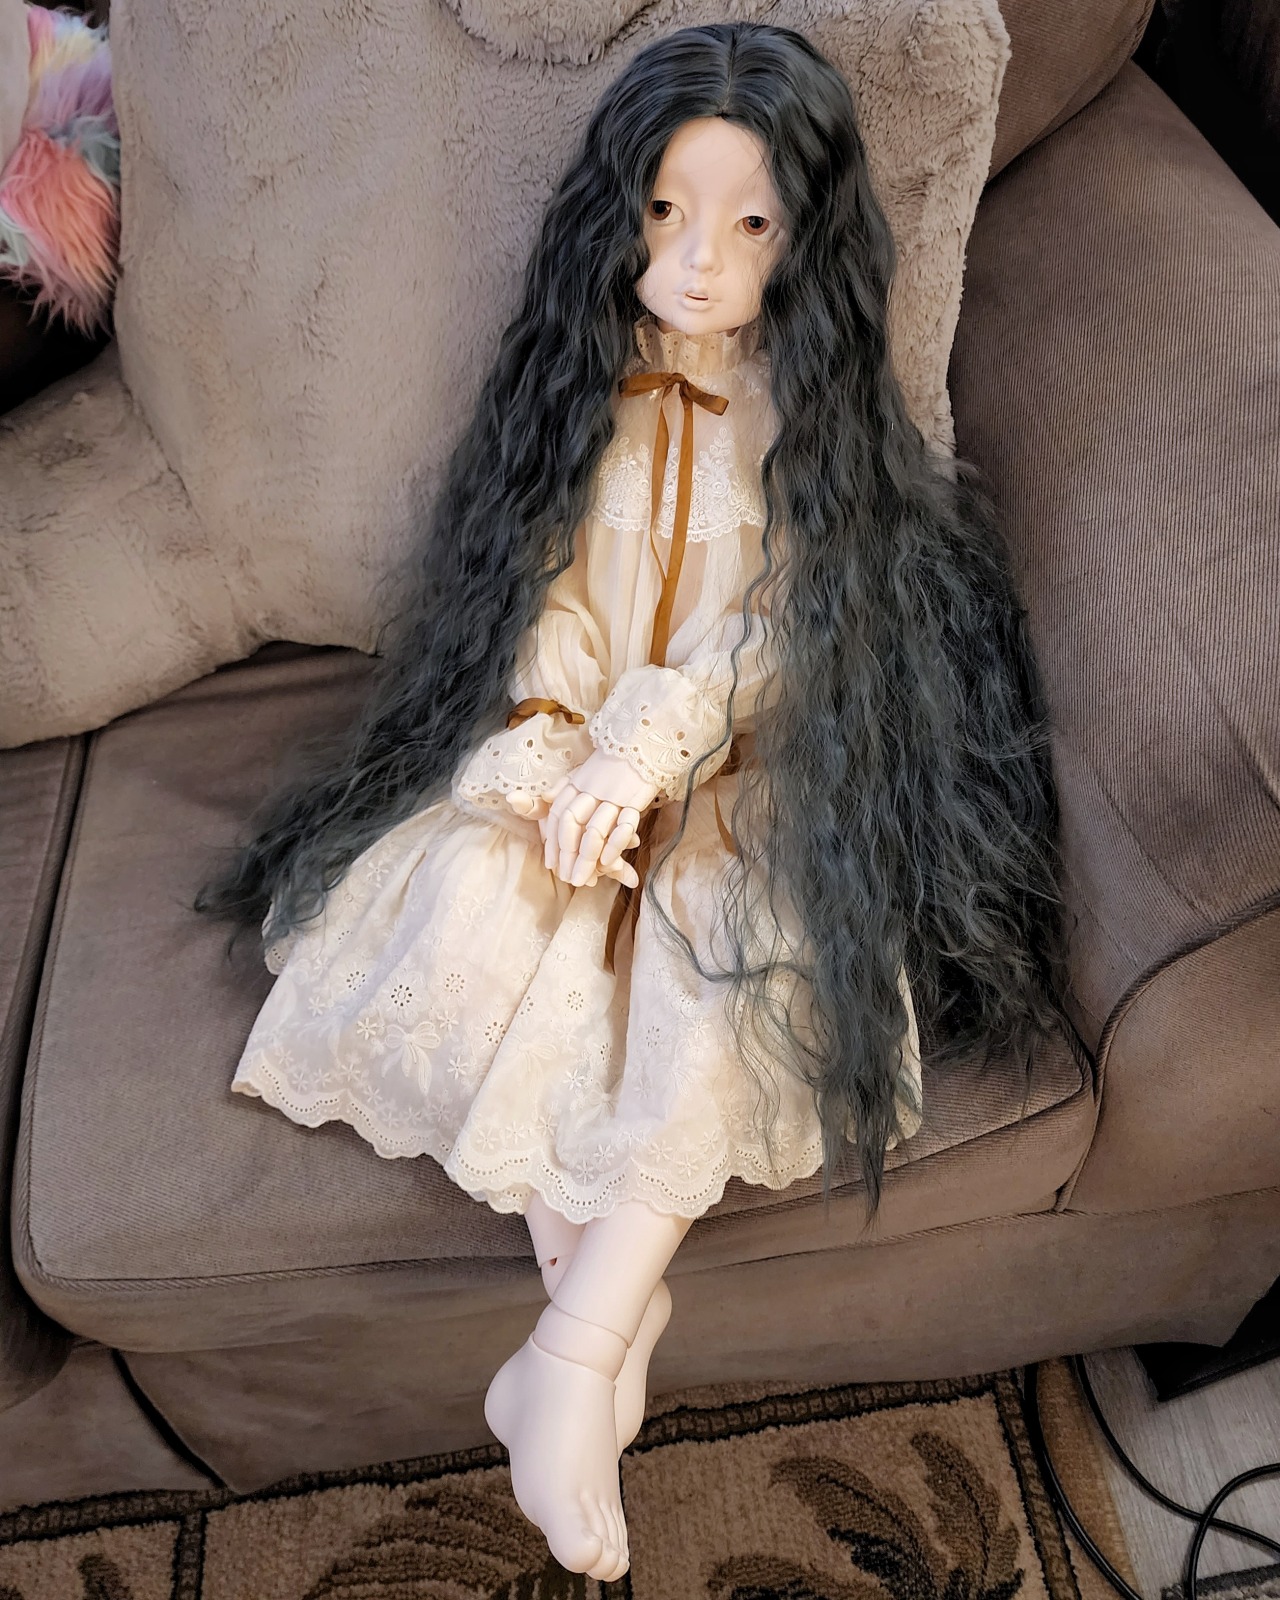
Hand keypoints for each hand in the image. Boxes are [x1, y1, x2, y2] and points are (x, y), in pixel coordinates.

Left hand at [542, 749, 658, 888]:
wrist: (643, 743)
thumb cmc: (612, 764)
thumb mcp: (584, 772)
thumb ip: (562, 787)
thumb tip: (538, 798)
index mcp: (576, 782)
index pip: (558, 814)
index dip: (552, 841)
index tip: (551, 864)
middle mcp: (591, 789)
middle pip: (573, 824)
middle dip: (568, 855)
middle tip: (567, 878)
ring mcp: (614, 795)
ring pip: (595, 829)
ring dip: (587, 857)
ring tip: (584, 879)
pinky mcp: (635, 800)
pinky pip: (623, 824)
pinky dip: (614, 844)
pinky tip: (607, 861)